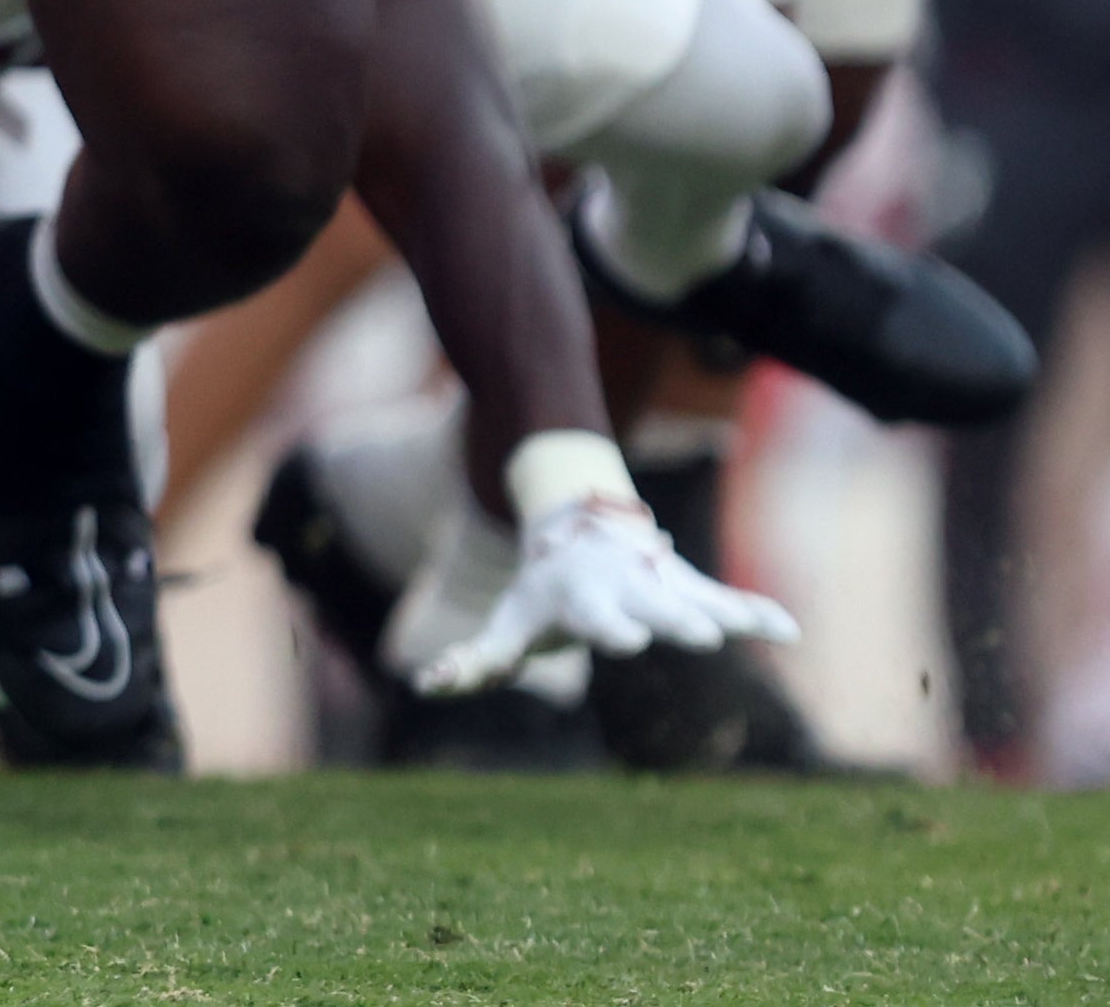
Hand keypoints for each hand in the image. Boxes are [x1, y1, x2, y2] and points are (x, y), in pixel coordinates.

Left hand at [415, 500, 796, 695]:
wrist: (578, 527)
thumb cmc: (541, 591)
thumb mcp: (509, 623)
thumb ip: (475, 659)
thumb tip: (423, 685)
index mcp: (580, 598)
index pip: (595, 616)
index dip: (611, 627)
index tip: (628, 639)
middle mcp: (626, 586)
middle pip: (653, 604)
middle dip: (674, 617)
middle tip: (698, 633)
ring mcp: (660, 582)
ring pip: (696, 597)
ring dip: (723, 613)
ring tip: (758, 628)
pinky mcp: (689, 585)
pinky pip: (728, 601)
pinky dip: (757, 614)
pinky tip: (790, 629)